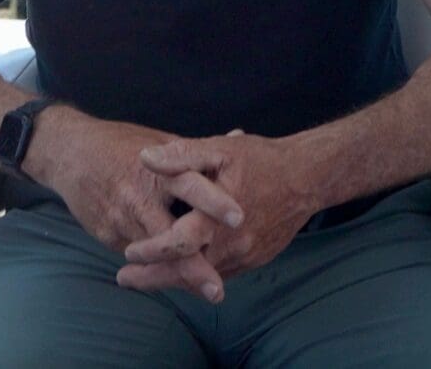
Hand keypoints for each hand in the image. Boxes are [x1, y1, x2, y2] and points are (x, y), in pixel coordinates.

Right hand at [28, 111, 244, 302]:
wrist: (68, 152)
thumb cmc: (121, 145)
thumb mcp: (158, 141)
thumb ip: (193, 155)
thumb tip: (236, 137)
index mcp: (158, 169)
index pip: (190, 186)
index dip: (214, 202)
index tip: (239, 219)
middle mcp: (139, 198)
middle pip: (170, 237)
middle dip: (194, 266)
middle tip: (217, 289)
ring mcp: (120, 219)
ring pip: (154, 256)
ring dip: (179, 275)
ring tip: (207, 290)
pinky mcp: (106, 235)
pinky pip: (138, 257)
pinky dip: (158, 268)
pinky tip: (179, 279)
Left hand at [119, 131, 321, 291]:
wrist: (307, 178)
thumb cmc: (261, 161)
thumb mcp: (220, 150)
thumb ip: (182, 156)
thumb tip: (145, 158)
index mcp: (218, 218)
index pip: (179, 244)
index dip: (152, 252)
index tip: (128, 254)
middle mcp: (232, 244)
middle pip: (186, 271)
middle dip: (153, 279)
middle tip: (124, 279)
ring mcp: (245, 256)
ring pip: (202, 276)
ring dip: (173, 278)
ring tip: (144, 277)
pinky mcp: (254, 260)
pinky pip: (220, 273)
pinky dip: (197, 273)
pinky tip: (180, 269)